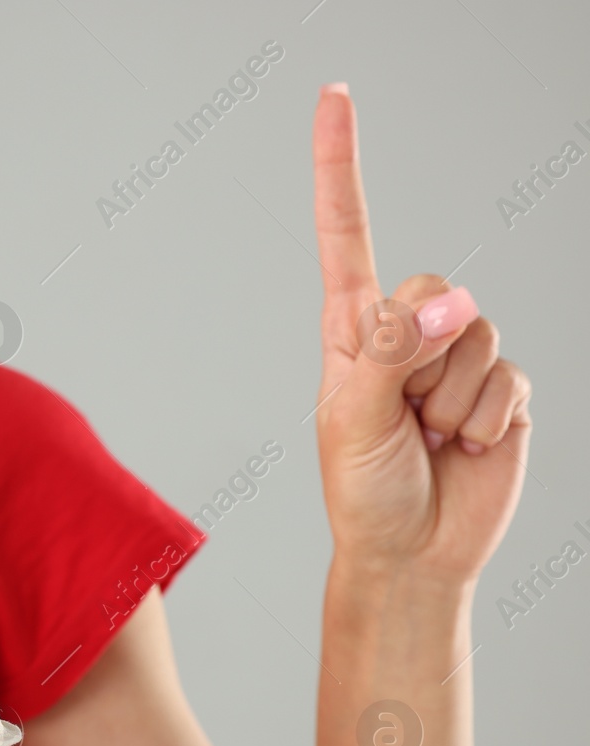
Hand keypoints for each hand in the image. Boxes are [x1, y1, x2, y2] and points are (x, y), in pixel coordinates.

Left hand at [311, 84, 530, 581]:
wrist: (413, 552)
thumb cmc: (363, 490)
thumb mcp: (350, 421)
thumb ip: (388, 354)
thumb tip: (446, 304)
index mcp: (352, 328)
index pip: (347, 232)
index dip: (339, 165)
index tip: (333, 95)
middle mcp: (404, 331)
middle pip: (435, 289)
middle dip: (421, 360)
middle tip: (402, 416)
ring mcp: (456, 356)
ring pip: (477, 335)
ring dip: (453, 398)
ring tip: (429, 436)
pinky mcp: (501, 386)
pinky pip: (510, 378)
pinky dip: (486, 420)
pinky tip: (464, 446)